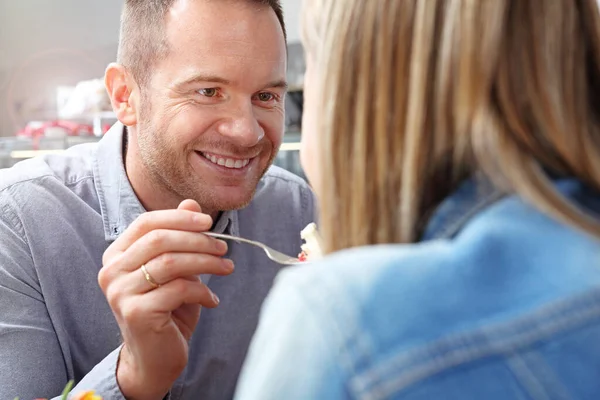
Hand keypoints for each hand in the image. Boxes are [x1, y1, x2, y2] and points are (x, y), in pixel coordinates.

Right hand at [98, 200, 233, 399]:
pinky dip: (202, 291)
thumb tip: (192, 203)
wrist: (155, 358)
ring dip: (206, 262)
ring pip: (170, 263)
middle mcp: (112, 271)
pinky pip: (178, 290)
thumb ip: (179, 237)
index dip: (180, 217)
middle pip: (160, 240)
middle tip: (223, 247)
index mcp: (117, 255)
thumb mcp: (176, 270)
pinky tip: (212, 300)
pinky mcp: (136, 312)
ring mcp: (121, 292)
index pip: (147, 223)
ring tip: (227, 268)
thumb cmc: (166, 310)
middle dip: (198, 240)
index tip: (209, 221)